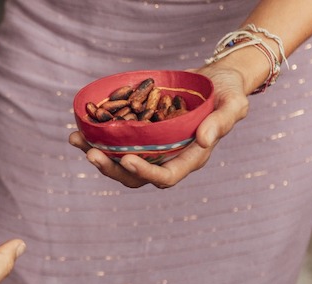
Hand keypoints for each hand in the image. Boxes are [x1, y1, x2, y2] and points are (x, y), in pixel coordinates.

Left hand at [69, 64, 248, 188]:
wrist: (216, 78)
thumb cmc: (229, 91)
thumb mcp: (234, 103)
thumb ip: (222, 122)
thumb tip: (204, 140)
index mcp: (190, 158)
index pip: (166, 176)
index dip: (146, 172)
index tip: (127, 160)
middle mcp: (167, 157)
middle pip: (134, 175)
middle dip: (111, 168)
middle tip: (91, 153)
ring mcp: (151, 147)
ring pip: (119, 161)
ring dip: (96, 154)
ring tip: (76, 140)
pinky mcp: (140, 134)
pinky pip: (115, 142)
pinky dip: (96, 137)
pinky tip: (79, 129)